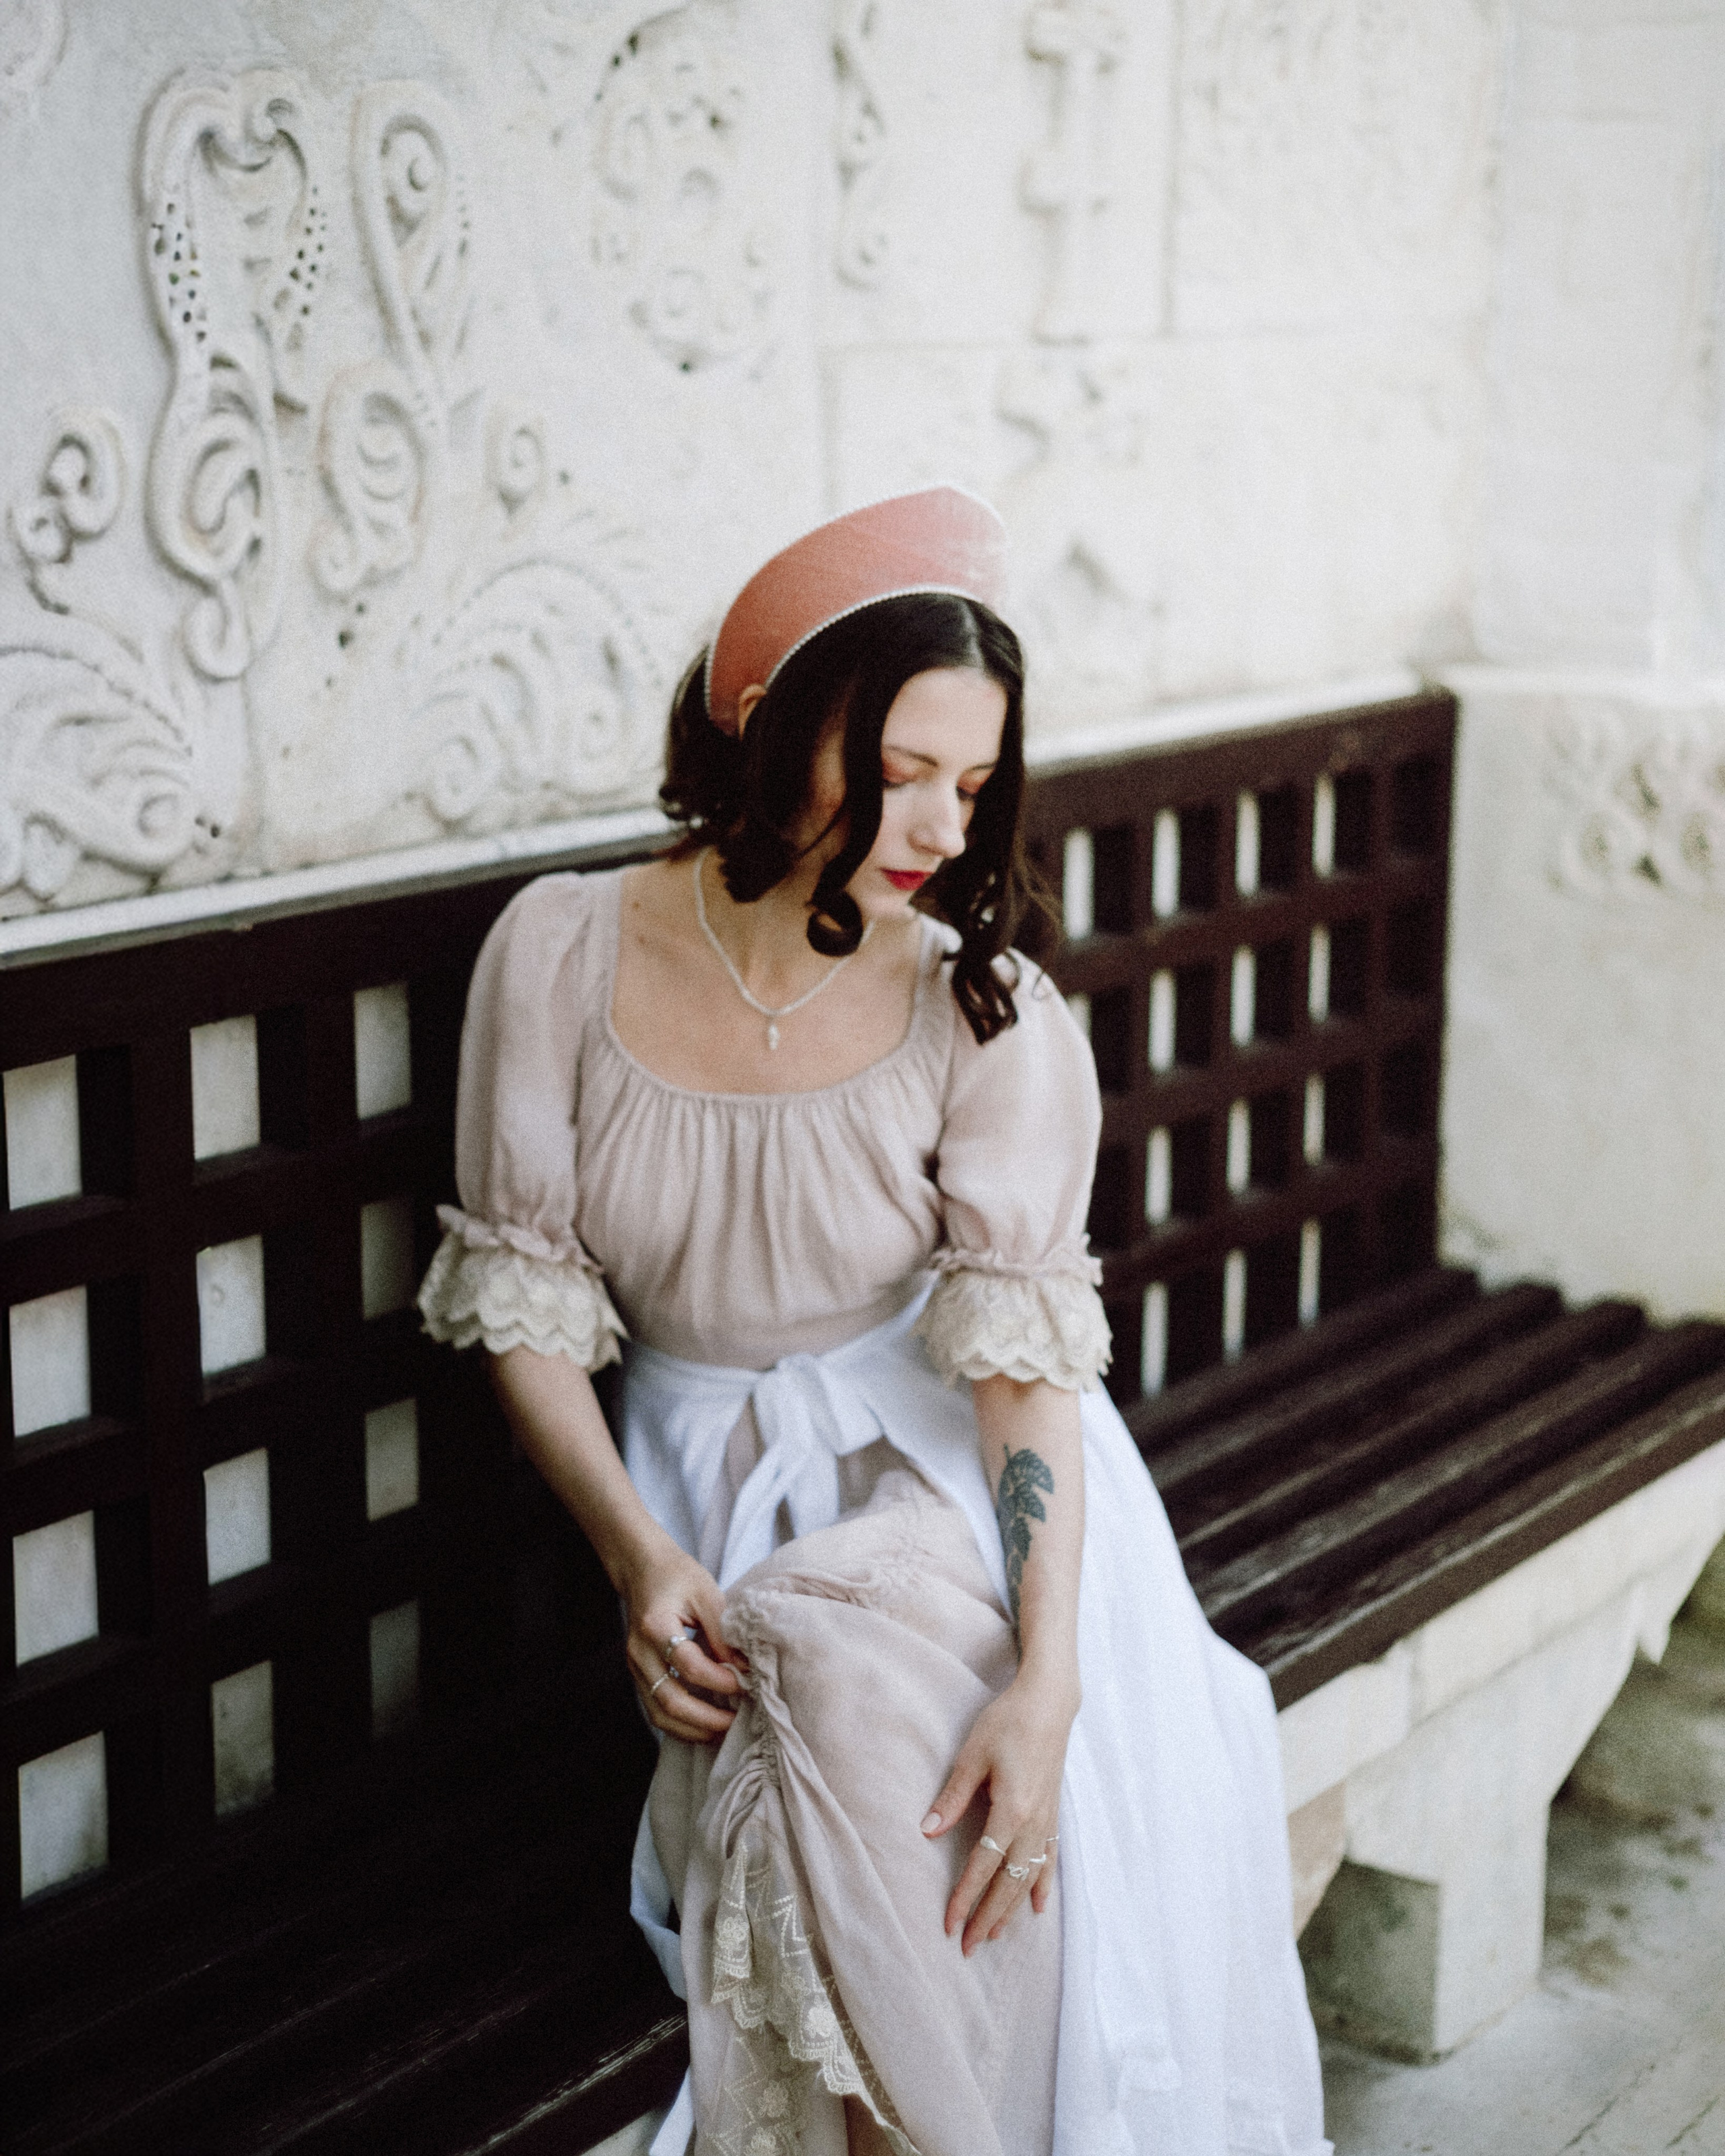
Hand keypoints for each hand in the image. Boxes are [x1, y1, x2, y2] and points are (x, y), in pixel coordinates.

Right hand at [620, 1539, 747, 1742]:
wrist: (642, 1569)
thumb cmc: (677, 1576)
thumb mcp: (706, 1593)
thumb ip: (723, 1631)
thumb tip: (744, 1668)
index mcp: (656, 1626)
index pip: (688, 1665)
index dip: (718, 1680)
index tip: (743, 1683)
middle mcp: (639, 1652)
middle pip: (669, 1700)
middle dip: (705, 1718)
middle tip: (735, 1720)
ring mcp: (635, 1666)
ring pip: (658, 1714)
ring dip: (692, 1729)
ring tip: (722, 1730)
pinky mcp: (639, 1674)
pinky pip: (655, 1709)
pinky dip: (680, 1723)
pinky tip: (704, 1725)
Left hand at [920, 1668, 1077, 1953]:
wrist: (1049, 1702)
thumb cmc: (1007, 1722)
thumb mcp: (972, 1755)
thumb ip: (952, 1796)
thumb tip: (928, 1831)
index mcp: (1011, 1809)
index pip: (984, 1865)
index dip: (965, 1897)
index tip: (950, 1924)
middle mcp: (1033, 1822)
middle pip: (1009, 1881)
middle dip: (988, 1916)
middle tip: (969, 1947)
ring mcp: (1047, 1819)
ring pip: (1029, 1876)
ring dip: (1011, 1907)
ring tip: (995, 1934)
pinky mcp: (1053, 1813)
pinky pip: (1050, 1858)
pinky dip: (1043, 1884)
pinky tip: (1037, 1906)